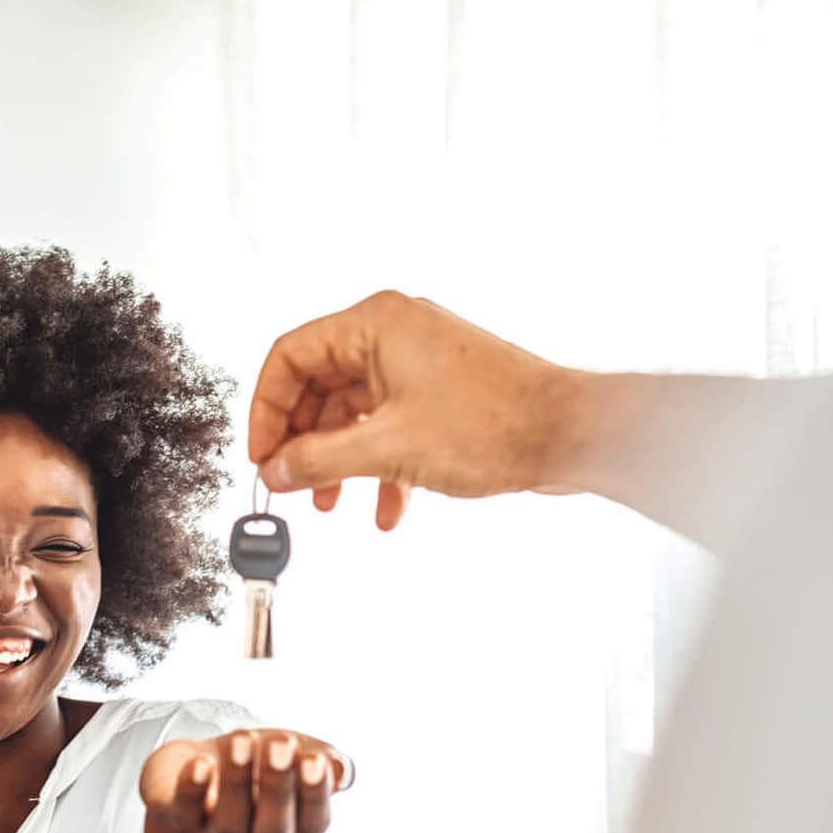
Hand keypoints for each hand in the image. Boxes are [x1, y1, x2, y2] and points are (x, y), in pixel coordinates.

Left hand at [139, 728, 351, 832]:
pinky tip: (200, 764)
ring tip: (242, 739)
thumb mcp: (293, 756)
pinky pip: (185, 814)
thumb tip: (342, 770)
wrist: (196, 764)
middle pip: (272, 831)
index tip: (315, 760)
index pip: (312, 824)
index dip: (315, 795)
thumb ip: (324, 762)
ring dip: (237, 780)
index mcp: (293, 832)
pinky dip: (192, 791)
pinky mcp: (179, 822)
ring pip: (229, 823)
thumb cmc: (254, 762)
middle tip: (281, 745)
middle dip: (278, 788)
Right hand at [248, 290, 586, 529]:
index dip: (267, 409)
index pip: (291, 356)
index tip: (263, 456)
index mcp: (376, 323)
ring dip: (340, 460)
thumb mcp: (388, 448)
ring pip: (355, 410)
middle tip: (292, 484)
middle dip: (304, 441)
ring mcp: (420, 362)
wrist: (569, 434)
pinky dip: (380, 464)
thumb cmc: (493, 424)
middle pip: (320, 385)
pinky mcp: (441, 392)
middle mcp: (395, 333)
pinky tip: (387, 509)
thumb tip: (276, 471)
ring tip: (331, 504)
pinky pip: (391, 423)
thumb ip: (320, 461)